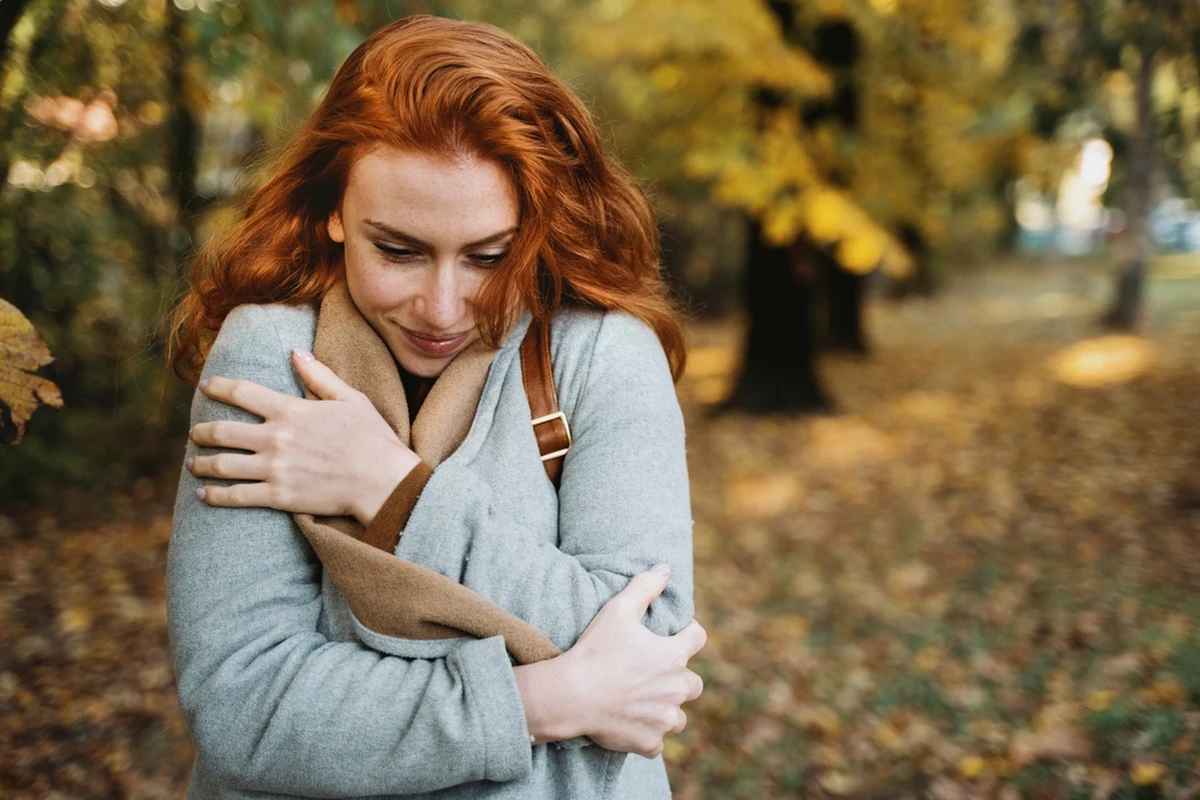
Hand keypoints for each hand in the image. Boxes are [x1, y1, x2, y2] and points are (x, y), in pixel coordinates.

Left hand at [188, 348, 420, 524]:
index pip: (241, 392)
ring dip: (201, 463)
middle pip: (222, 431)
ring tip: (191, 463)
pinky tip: (202, 494)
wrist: (383, 481)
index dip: (218, 387)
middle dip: (202, 431)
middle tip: (194, 433)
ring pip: (223, 465)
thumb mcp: (351, 398)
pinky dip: (215, 496)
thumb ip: (319, 375)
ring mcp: (274, 469)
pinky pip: (237, 496)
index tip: (203, 386)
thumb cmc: (372, 438)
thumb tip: (296, 352)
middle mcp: (276, 438)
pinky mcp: (279, 496)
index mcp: (290, 411)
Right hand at [515, 566, 705, 756]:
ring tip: (644, 703)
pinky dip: (648, 735)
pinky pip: (658, 741)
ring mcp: (663, 718)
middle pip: (694, 684)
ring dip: (666, 709)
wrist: (570, 695)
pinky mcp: (649, 742)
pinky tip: (631, 724)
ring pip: (678, 716)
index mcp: (672, 655)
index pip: (697, 638)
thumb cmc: (595, 650)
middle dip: (679, 678)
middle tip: (654, 675)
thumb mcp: (618, 610)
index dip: (687, 633)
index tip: (673, 635)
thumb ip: (645, 587)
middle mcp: (675, 689)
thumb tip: (665, 568)